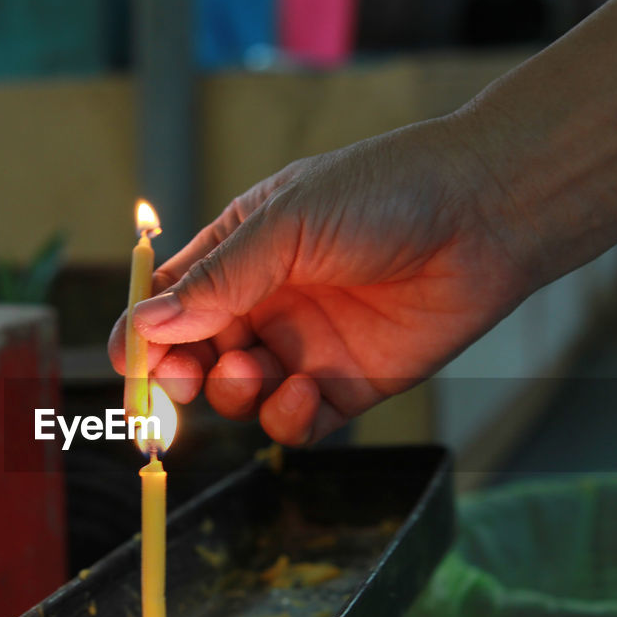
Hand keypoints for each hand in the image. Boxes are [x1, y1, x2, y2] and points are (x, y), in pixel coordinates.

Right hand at [109, 113, 533, 444]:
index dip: (144, 336)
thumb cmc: (383, 195)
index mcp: (239, 253)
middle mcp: (266, 303)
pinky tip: (303, 391)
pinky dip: (286, 419)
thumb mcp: (285, 227)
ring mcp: (305, 347)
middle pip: (194, 357)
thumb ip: (215, 284)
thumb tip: (139, 331)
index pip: (170, 304)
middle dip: (177, 376)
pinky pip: (296, 422)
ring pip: (239, 395)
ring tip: (252, 370)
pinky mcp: (348, 386)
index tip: (132, 364)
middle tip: (177, 383)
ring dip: (231, 393)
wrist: (484, 214)